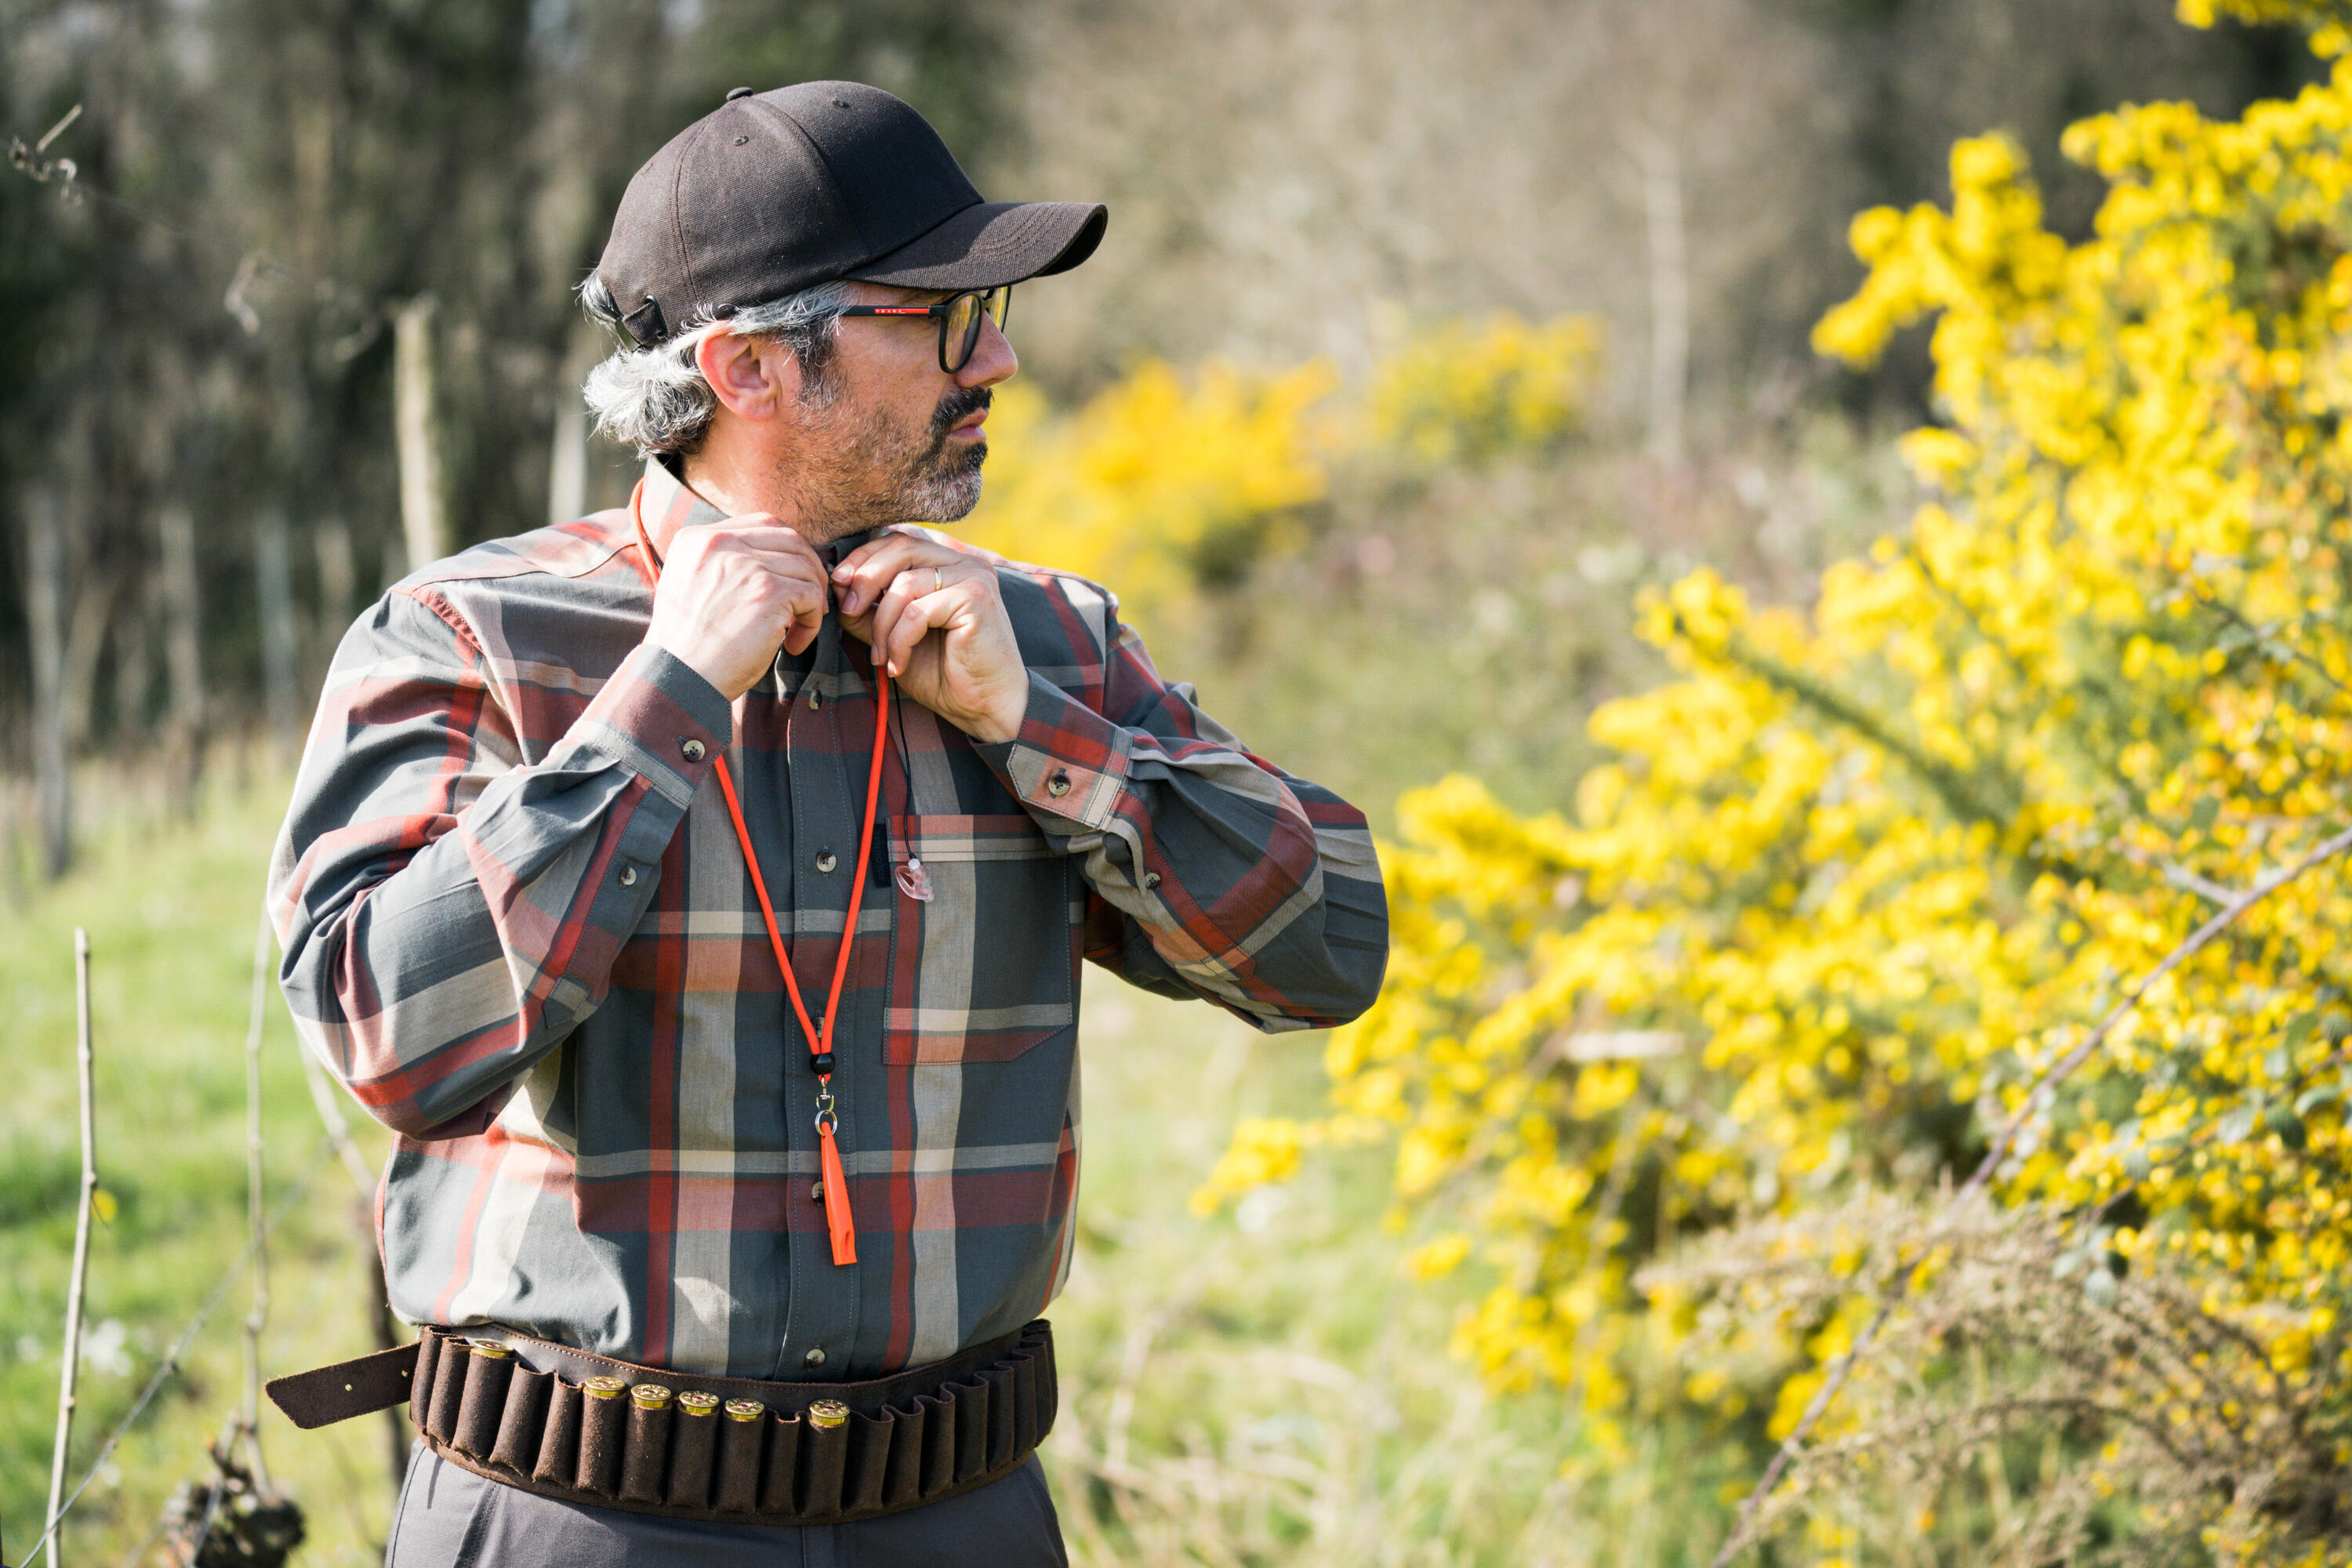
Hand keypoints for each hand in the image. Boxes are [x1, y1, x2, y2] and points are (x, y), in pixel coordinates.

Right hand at [644, 518, 831, 700]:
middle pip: (791, 538)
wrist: (680, 678)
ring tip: (798, 630)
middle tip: (811, 602)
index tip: (792, 578)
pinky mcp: (768, 591)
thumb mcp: (691, 586)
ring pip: (806, 568)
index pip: (762, 524)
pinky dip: (812, 621)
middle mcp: (720, 543)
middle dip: (810, 570)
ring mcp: (745, 565)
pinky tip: (794, 644)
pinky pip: (812, 596)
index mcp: (697, 538)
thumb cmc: (688, 645)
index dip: (787, 549)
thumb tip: (771, 559)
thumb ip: (722, 564)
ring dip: (812, 600)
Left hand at [833, 531, 1028, 743]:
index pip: (899, 540)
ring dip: (882, 624)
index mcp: (948, 562)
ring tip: (882, 656)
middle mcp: (965, 561)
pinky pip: (917, 611)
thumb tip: (836, 586)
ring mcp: (974, 577)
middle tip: (849, 612)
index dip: (864, 557)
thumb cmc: (944, 673)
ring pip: (905, 584)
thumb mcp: (894, 636)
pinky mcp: (976, 599)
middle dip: (865, 579)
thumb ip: (870, 610)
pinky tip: (899, 664)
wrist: (986, 708)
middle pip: (901, 548)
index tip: (838, 584)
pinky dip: (899, 640)